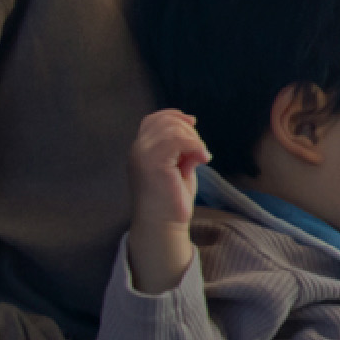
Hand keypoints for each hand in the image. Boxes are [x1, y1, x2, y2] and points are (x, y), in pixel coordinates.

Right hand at [126, 109, 208, 294]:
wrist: (163, 224)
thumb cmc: (172, 199)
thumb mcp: (178, 166)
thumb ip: (181, 148)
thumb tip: (191, 128)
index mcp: (140, 149)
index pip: (153, 119)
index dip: (174, 115)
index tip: (193, 122)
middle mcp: (137, 149)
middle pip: (165, 121)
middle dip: (189, 131)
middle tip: (200, 152)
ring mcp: (142, 155)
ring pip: (172, 128)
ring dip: (194, 139)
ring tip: (201, 157)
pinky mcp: (152, 163)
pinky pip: (177, 141)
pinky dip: (195, 146)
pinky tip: (202, 159)